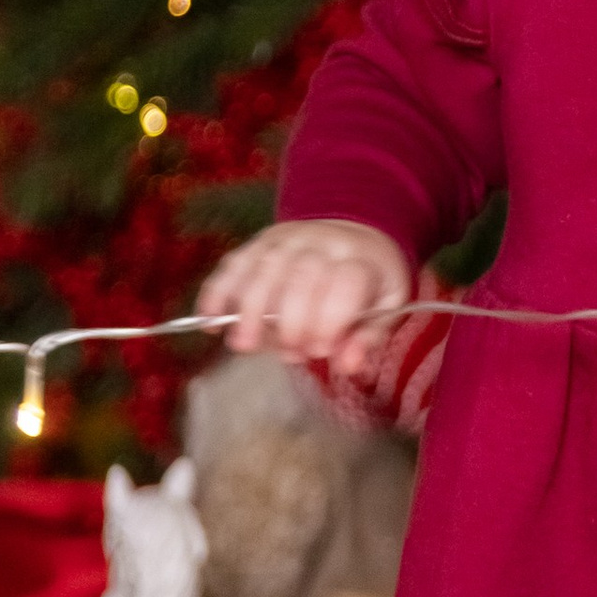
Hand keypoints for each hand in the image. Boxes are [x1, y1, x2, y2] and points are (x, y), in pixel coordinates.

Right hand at [199, 219, 411, 378]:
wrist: (353, 230)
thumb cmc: (369, 279)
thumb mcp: (386, 304)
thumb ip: (369, 336)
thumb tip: (347, 365)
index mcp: (360, 258)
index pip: (345, 284)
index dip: (330, 320)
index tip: (321, 349)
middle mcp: (322, 242)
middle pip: (301, 278)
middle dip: (290, 322)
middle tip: (288, 353)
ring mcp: (288, 239)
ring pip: (263, 270)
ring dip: (250, 311)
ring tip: (243, 345)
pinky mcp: (260, 242)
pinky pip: (234, 264)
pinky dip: (218, 292)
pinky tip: (210, 321)